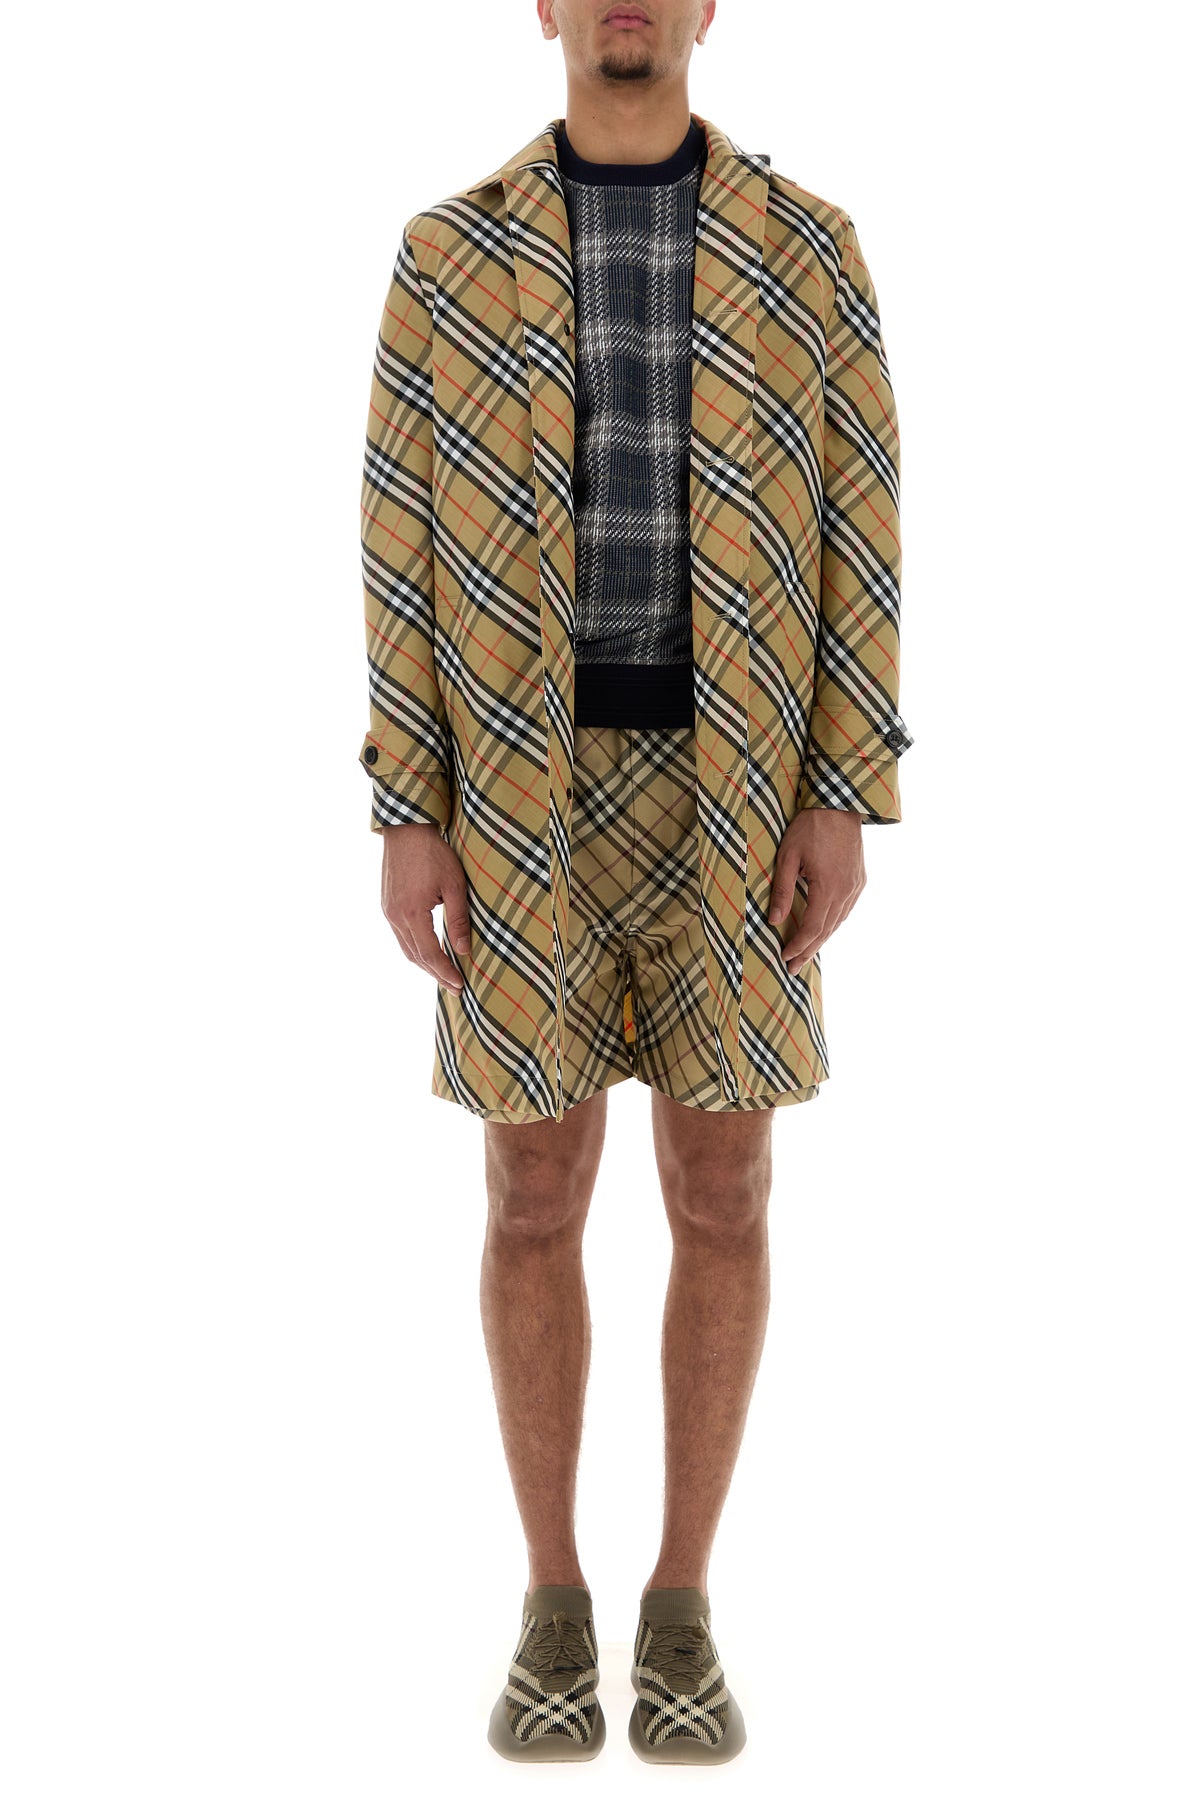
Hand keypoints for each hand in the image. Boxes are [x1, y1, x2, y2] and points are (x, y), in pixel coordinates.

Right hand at [380, 824, 470, 992]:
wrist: (406, 830)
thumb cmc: (434, 853)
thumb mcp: (455, 885)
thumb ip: (459, 920)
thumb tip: (464, 950)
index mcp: (412, 913)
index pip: (429, 954)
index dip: (445, 972)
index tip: (459, 985)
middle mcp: (395, 916)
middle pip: (415, 956)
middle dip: (436, 974)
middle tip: (455, 987)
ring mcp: (388, 911)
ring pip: (406, 948)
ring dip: (425, 964)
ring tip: (444, 974)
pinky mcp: (387, 905)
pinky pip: (401, 936)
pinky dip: (416, 948)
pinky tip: (429, 952)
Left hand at [767, 809, 865, 972]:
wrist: (838, 805)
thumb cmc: (809, 828)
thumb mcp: (787, 857)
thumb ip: (782, 891)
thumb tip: (774, 921)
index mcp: (827, 887)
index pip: (812, 927)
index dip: (798, 946)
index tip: (785, 957)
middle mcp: (846, 891)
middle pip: (826, 931)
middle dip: (808, 951)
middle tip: (793, 968)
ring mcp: (856, 886)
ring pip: (838, 922)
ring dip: (821, 940)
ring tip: (805, 954)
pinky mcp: (859, 880)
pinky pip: (846, 910)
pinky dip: (832, 924)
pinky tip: (823, 930)